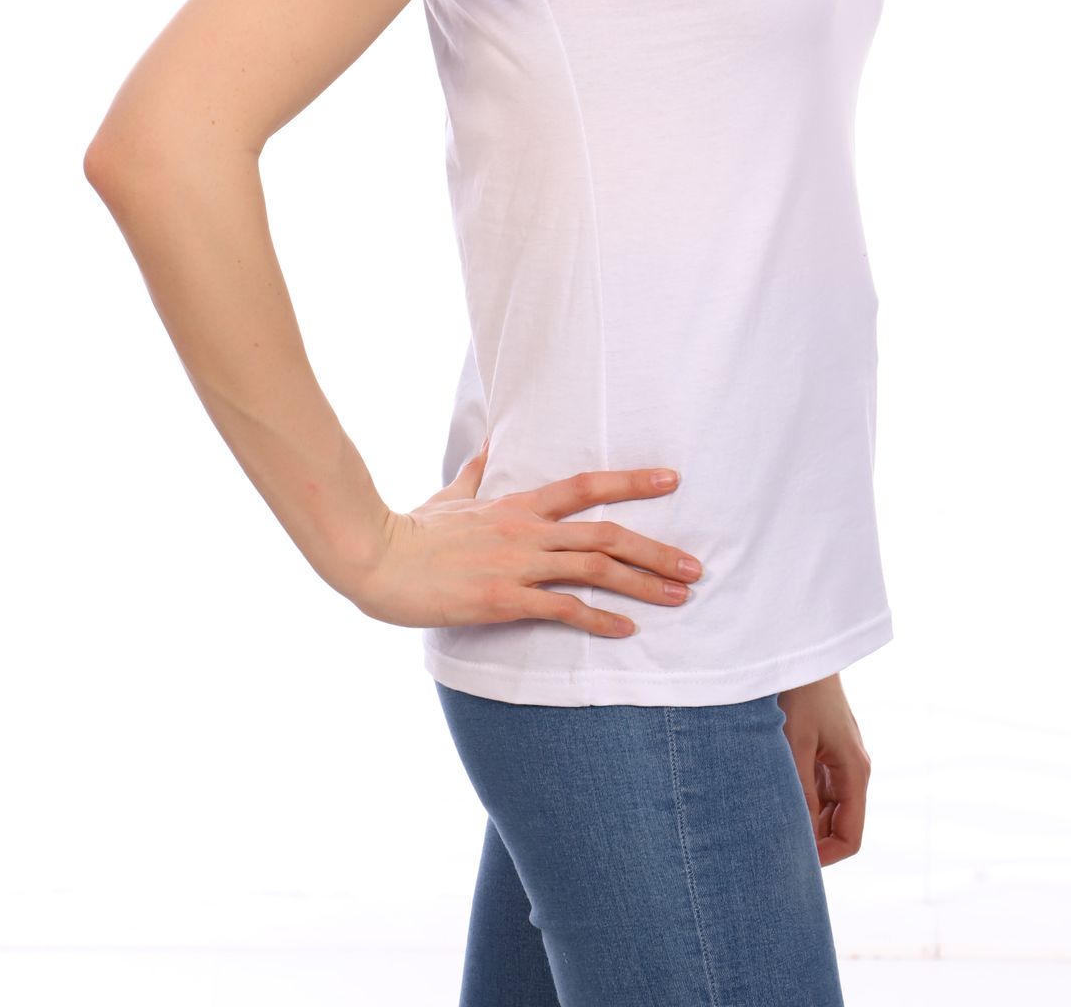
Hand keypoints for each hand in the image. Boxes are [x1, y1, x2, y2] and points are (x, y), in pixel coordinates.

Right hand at [349, 439, 702, 638]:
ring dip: (642, 585)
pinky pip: (561, 609)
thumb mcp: (451, 493)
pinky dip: (598, 619)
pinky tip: (626, 630)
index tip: (672, 480)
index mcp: (518, 505)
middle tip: (694, 566)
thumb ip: (478, 470)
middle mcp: (526, 530)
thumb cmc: (413, 530)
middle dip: (655, 550)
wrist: (376, 558)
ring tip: (678, 597)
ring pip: (593, 569)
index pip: (586, 486)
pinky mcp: (502, 598)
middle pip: (605, 534)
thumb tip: (490, 440)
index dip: (632, 482)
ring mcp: (516, 564)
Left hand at [778, 675, 871, 864]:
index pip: (850, 838)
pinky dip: (800, 799)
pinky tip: (772, 796)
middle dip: (812, 841)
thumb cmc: (799, 692)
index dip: (824, 858)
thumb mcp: (796, 744)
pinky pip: (817, 789)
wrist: (802, 650)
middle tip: (772, 847)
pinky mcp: (825, 749)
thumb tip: (799, 838)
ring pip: (826, 809)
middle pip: (838, 826)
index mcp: (855, 772)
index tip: (791, 862)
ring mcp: (839, 760)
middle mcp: (852, 770)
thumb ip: (801, 791)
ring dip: (804, 819)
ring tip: (768, 823)